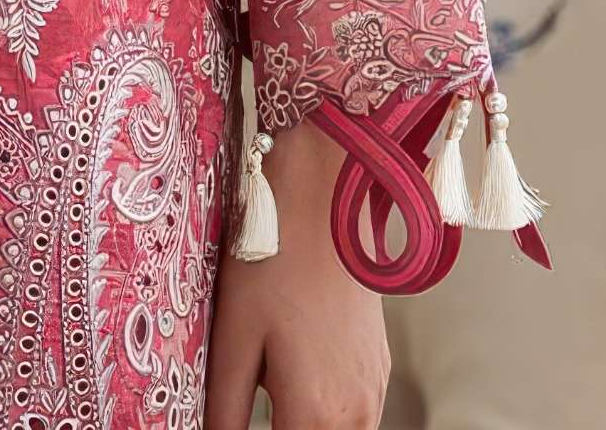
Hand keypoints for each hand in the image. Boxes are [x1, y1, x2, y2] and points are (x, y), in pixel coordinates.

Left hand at [203, 117, 391, 429]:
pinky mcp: (381, 366)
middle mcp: (357, 413)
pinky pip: (355, 416)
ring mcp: (375, 389)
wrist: (323, 199)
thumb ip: (224, 409)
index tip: (234, 419)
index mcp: (316, 414)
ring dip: (305, 428)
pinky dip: (326, 415)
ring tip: (269, 397)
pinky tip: (295, 380)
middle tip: (251, 405)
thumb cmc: (271, 260)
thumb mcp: (233, 337)